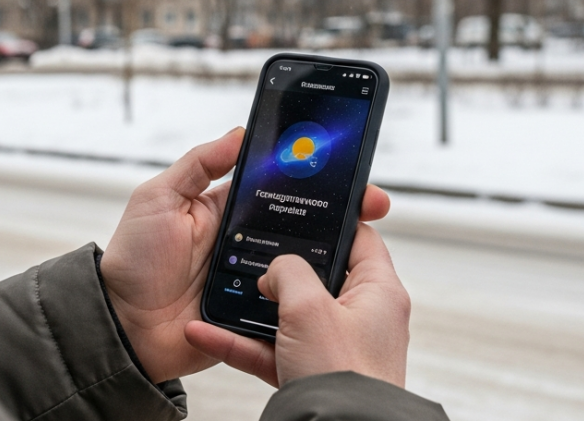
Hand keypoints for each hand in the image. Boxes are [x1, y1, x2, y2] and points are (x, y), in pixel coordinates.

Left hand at [100, 128, 391, 382]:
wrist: (122, 327)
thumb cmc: (133, 260)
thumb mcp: (158, 199)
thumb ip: (198, 164)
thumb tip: (240, 132)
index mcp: (228, 209)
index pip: (280, 186)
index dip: (314, 177)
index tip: (349, 168)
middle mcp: (247, 241)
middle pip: (304, 223)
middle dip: (342, 213)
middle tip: (373, 205)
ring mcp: (254, 279)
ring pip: (304, 264)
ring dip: (334, 253)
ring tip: (363, 241)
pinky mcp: (256, 313)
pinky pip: (291, 304)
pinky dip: (314, 297)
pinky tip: (336, 286)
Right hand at [183, 222, 409, 388]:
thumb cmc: (343, 375)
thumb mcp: (309, 306)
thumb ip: (289, 271)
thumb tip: (276, 271)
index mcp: (378, 291)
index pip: (360, 238)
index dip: (331, 220)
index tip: (302, 208)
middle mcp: (361, 317)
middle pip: (316, 277)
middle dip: (279, 268)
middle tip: (251, 250)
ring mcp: (334, 348)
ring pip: (287, 316)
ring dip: (250, 308)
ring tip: (218, 292)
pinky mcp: (311, 374)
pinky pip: (271, 350)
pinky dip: (240, 342)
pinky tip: (205, 332)